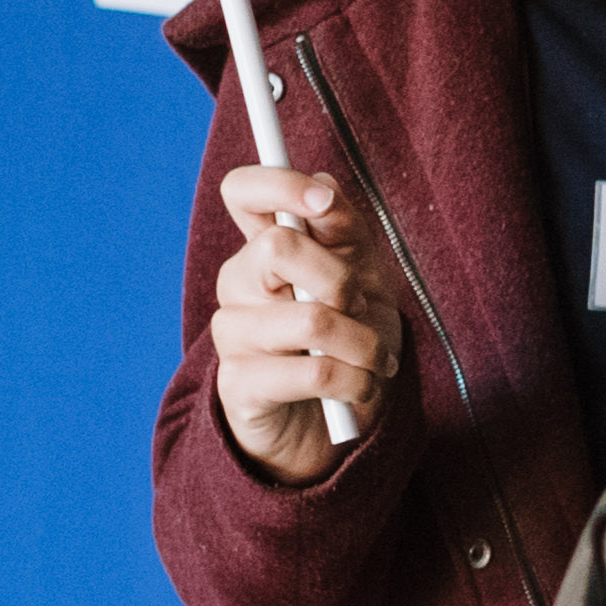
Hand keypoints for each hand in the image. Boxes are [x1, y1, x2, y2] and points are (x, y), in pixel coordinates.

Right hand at [207, 165, 402, 482]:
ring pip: (310, 319)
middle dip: (342, 279)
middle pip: (277, 247)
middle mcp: (238, 284)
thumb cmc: (349, 339)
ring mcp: (232, 333)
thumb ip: (343, 231)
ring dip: (363, 343)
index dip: (279, 185)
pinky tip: (359, 389)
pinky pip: (313, 373)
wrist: (337, 420)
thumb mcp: (363, 277)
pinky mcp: (238, 385)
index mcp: (265, 247)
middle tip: (363, 308)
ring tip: (373, 360)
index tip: (322, 205)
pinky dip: (355, 382)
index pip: (243, 192)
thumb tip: (323, 187)